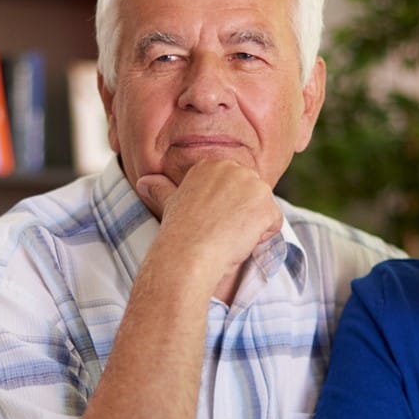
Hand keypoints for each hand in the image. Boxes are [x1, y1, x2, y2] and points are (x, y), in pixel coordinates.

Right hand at [137, 159, 283, 282]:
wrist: (189, 253)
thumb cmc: (179, 232)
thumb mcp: (170, 204)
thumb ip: (162, 189)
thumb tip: (143, 181)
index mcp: (213, 165)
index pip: (235, 189)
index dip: (225, 211)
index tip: (209, 221)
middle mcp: (235, 168)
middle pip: (252, 197)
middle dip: (240, 217)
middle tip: (218, 230)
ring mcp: (253, 185)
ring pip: (264, 211)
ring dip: (250, 228)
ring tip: (227, 235)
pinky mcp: (267, 206)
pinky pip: (274, 225)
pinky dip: (261, 238)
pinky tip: (239, 240)